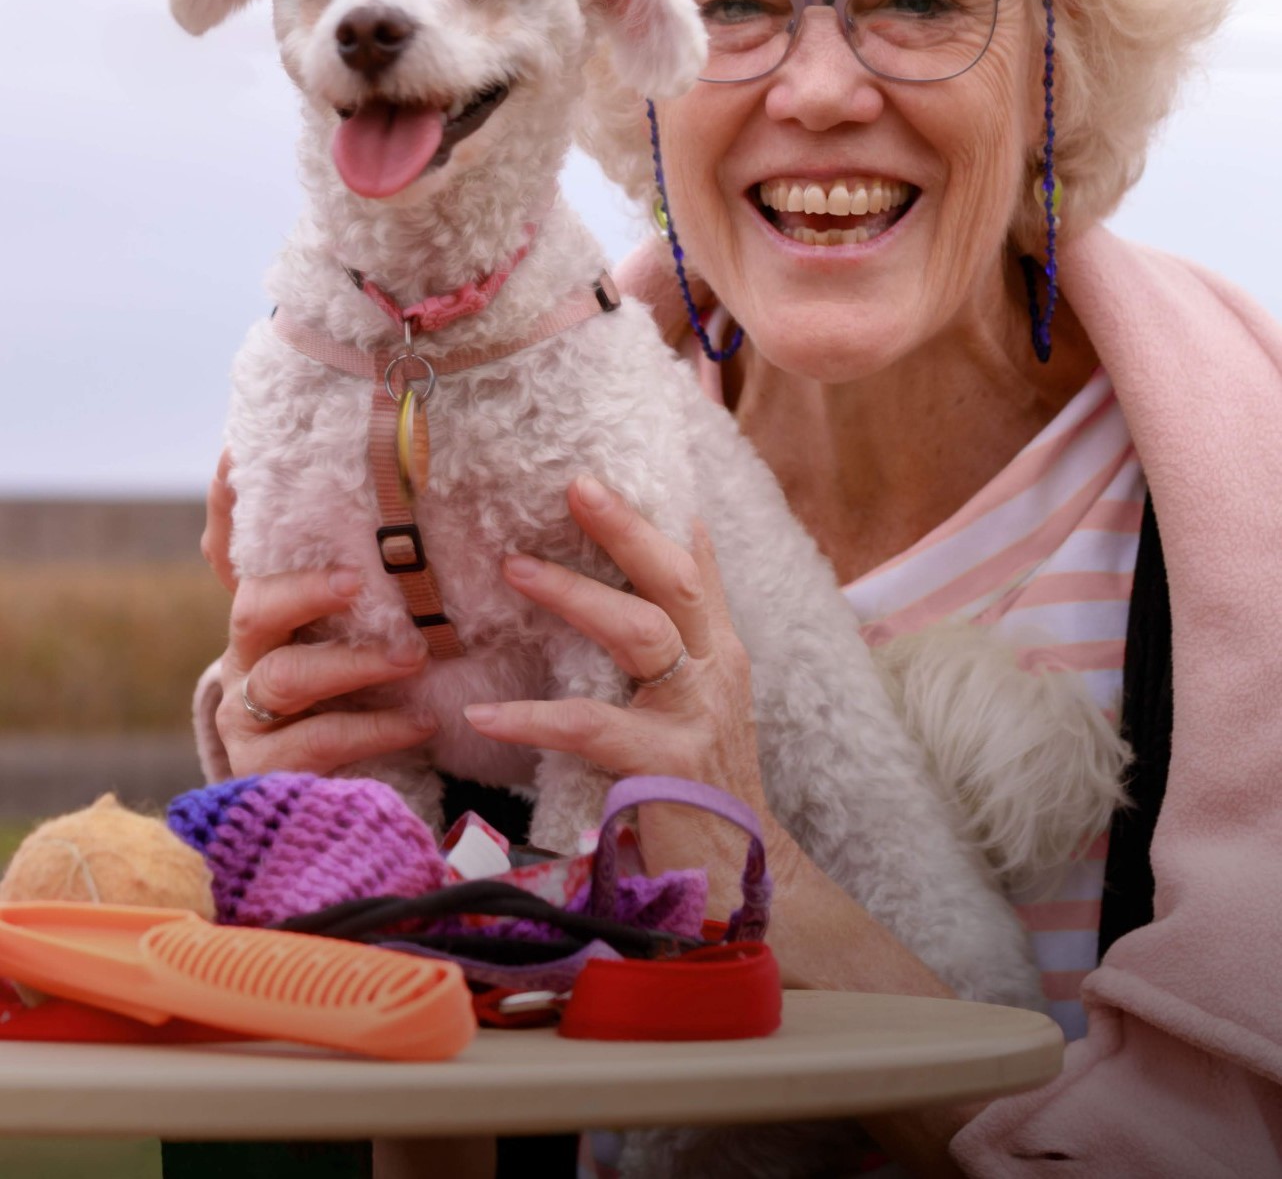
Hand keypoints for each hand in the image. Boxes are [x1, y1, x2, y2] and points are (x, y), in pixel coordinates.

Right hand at [202, 452, 434, 776]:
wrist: (335, 787)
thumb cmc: (352, 690)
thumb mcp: (355, 631)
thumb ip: (363, 573)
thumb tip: (381, 497)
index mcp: (264, 612)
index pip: (229, 550)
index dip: (227, 508)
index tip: (237, 460)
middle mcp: (246, 656)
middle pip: (254, 607)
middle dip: (304, 589)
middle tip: (355, 580)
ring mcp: (248, 715)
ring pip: (286, 677)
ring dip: (352, 662)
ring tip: (415, 656)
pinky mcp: (269, 769)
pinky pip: (317, 743)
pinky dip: (374, 729)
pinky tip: (422, 722)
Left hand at [464, 475, 784, 903]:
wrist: (741, 878)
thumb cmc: (705, 780)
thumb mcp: (706, 694)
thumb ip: (692, 625)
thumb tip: (686, 535)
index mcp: (720, 649)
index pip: (691, 567)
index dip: (649, 519)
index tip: (598, 475)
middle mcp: (716, 671)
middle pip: (677, 581)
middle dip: (626, 529)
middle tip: (574, 486)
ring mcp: (696, 716)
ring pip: (640, 634)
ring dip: (574, 595)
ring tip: (513, 568)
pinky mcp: (668, 766)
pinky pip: (593, 727)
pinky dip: (534, 717)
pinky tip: (484, 714)